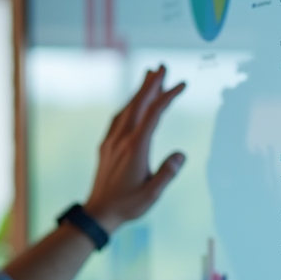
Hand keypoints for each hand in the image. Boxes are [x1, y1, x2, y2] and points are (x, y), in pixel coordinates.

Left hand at [83, 66, 185, 231]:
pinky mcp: (106, 147)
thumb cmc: (126, 205)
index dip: (168, 97)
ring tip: (148, 77)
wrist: (98, 213)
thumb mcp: (152, 193)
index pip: (153, 114)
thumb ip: (167, 173)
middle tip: (162, 66)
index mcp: (135, 148)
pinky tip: (131, 105)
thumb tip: (180, 155)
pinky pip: (118, 119)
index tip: (182, 84)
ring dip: (138, 92)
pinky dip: (128, 106)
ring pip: (126, 109)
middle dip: (151, 84)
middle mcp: (121, 140)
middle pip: (137, 104)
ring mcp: (111, 142)